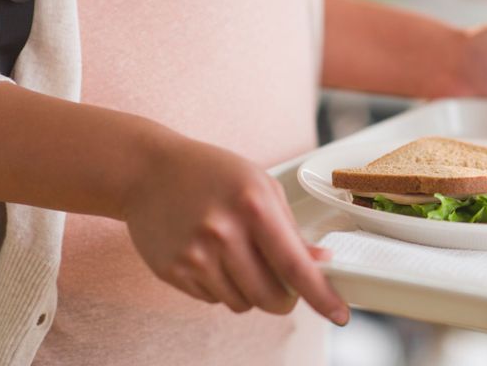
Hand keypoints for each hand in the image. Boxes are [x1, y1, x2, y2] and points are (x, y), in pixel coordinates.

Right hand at [122, 134, 348, 323]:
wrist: (147, 171)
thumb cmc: (211, 173)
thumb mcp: (260, 186)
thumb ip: (290, 228)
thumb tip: (319, 263)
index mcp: (253, 206)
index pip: (295, 265)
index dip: (321, 295)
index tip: (339, 314)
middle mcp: (223, 232)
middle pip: (270, 296)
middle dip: (285, 298)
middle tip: (283, 283)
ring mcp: (195, 254)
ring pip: (242, 303)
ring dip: (250, 290)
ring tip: (236, 255)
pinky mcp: (173, 271)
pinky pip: (213, 300)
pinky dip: (222, 287)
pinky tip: (211, 256)